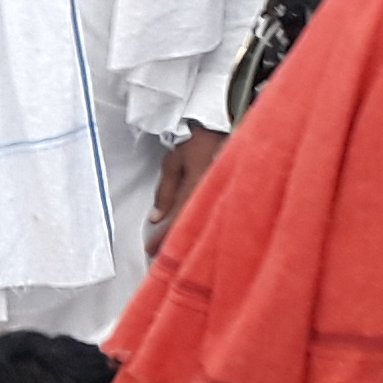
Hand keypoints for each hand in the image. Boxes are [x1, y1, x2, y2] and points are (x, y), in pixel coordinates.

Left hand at [150, 128, 226, 256]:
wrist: (226, 127)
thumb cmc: (199, 142)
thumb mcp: (173, 162)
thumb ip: (164, 192)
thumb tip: (156, 217)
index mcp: (197, 186)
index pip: (177, 219)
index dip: (163, 237)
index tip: (151, 249)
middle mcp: (213, 193)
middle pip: (193, 227)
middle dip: (176, 243)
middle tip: (162, 255)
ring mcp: (224, 194)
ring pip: (204, 223)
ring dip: (190, 237)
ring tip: (176, 249)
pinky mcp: (231, 194)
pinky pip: (214, 215)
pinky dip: (202, 226)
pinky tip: (197, 234)